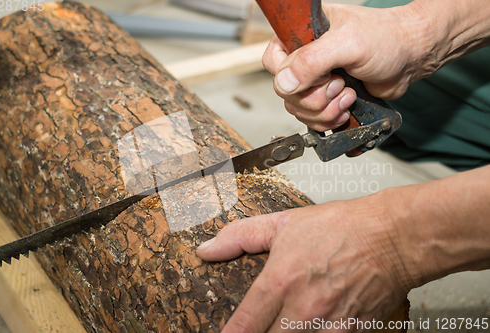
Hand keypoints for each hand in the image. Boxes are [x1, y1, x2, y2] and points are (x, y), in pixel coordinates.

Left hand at [197, 191, 411, 331]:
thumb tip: (208, 249)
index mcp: (280, 282)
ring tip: (287, 325)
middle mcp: (302, 311)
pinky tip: (310, 327)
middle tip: (259, 327)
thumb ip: (240, 236)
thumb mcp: (284, 223)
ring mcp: (328, 328)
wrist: (392, 237)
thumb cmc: (342, 228)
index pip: (243, 325)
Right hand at [262, 2, 432, 131]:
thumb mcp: (347, 44)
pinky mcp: (325, 98)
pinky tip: (346, 107)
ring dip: (324, 111)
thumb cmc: (386, 39)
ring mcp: (314, 80)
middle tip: (339, 84)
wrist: (410, 58)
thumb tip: (283, 83)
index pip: (273, 61)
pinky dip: (329, 120)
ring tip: (348, 95)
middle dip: (315, 98)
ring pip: (298, 109)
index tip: (320, 76)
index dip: (291, 77)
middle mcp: (304, 57)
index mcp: (301, 35)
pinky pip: (312, 119)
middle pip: (285, 92)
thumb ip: (312, 61)